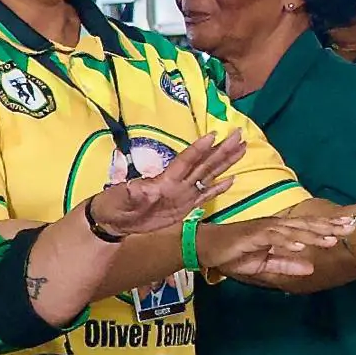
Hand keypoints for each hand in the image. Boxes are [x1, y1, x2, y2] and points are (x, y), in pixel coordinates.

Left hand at [77, 132, 245, 240]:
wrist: (114, 220)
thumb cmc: (113, 204)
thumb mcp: (118, 198)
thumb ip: (129, 193)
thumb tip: (134, 188)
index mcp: (163, 180)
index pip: (185, 162)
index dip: (198, 150)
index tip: (214, 135)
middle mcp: (177, 184)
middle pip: (203, 164)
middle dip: (221, 150)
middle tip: (239, 135)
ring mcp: (182, 194)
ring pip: (208, 175)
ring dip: (225, 163)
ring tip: (241, 149)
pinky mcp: (184, 207)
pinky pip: (204, 196)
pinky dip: (218, 188)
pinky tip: (231, 180)